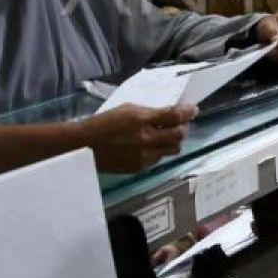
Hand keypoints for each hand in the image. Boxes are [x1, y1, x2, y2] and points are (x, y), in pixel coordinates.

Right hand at [81, 103, 195, 171]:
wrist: (84, 146)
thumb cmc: (104, 123)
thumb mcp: (127, 110)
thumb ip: (149, 113)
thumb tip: (169, 114)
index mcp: (141, 119)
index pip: (173, 116)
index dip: (187, 112)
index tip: (194, 109)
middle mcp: (145, 139)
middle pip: (179, 135)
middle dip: (184, 128)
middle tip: (182, 124)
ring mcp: (143, 156)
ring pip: (172, 149)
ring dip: (174, 141)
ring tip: (167, 136)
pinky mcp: (139, 167)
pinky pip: (158, 159)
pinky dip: (159, 151)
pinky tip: (151, 146)